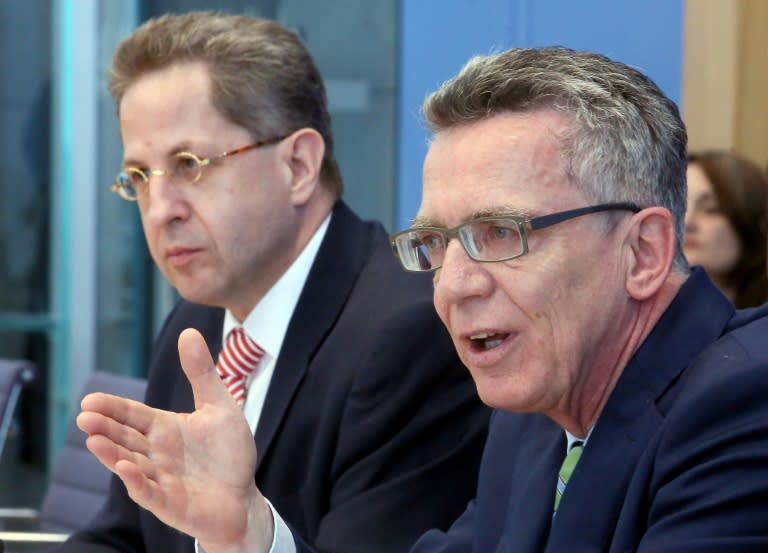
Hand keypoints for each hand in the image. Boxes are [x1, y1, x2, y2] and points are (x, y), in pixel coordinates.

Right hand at [77, 328, 273, 552]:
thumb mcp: (219, 406)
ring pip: (130, 465)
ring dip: (112, 454)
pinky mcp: (171, 504)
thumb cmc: (228, 454)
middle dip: (104, 429)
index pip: (133, 415)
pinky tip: (126, 470)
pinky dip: (137, 483)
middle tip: (84, 417)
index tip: (90, 400)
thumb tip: (188, 332)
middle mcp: (157, 454)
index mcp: (165, 430)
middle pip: (125, 439)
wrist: (243, 497)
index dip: (113, 408)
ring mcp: (161, 480)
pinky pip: (150, 494)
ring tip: (94, 441)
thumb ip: (202, 373)